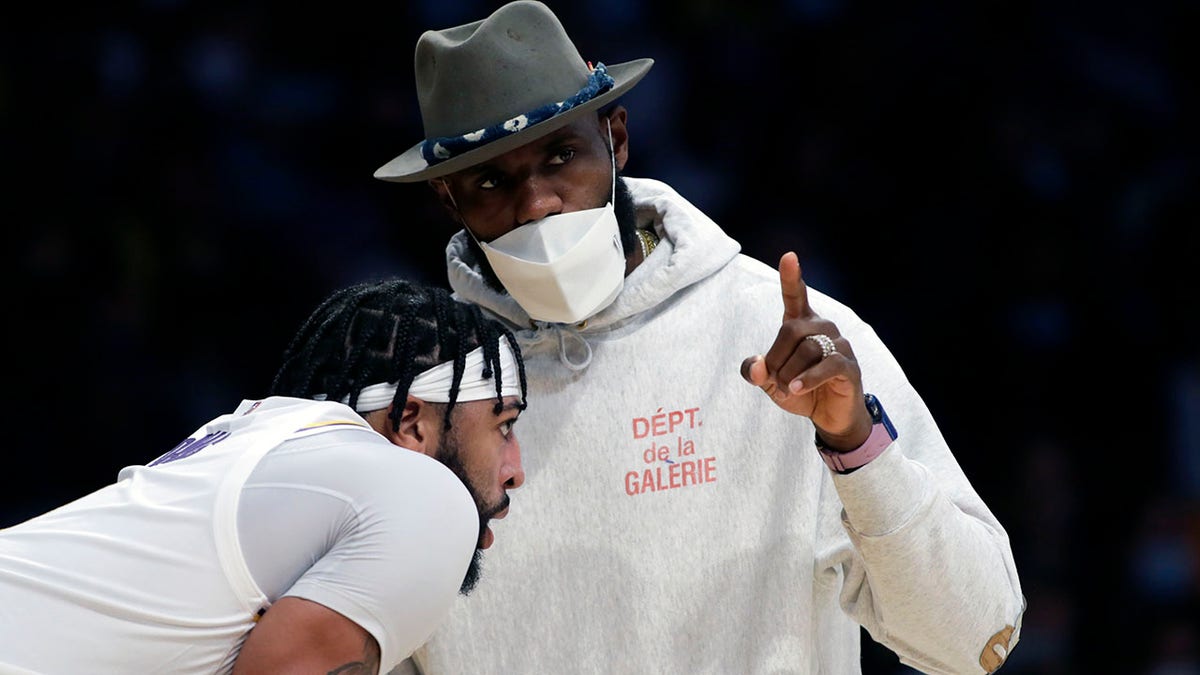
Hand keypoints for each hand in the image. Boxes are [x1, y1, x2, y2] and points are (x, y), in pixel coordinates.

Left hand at [740, 252, 872, 450]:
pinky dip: (807, 378)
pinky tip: (796, 389)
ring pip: (808, 349)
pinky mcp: (850, 366)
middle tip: (774, 381)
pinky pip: (827, 365)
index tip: (788, 256)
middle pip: (791, 330)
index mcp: (802, 324)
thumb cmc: (799, 390)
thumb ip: (756, 371)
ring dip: (789, 373)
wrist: (829, 417)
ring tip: (787, 389)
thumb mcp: (769, 382)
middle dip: (776, 358)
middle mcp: (823, 327)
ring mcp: (840, 345)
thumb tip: (756, 366)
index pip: (796, 295)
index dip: (791, 276)